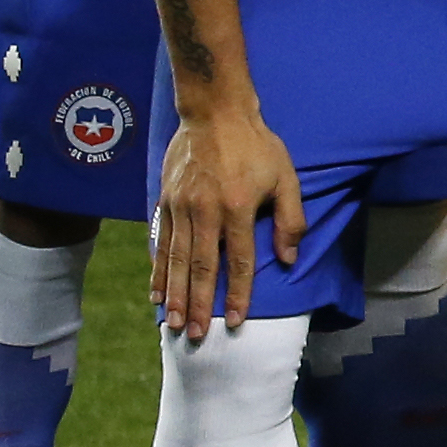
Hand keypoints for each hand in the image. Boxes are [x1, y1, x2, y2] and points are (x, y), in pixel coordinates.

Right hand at [151, 98, 302, 337]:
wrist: (214, 111)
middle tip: (194, 335)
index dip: (237, 294)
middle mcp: (204, 211)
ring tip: (172, 322)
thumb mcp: (286, 177)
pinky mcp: (164, 200)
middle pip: (200, 268)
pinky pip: (160, 241)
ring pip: (175, 259)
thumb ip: (290, 219)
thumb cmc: (256, 145)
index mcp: (236, 208)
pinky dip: (157, 269)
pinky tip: (156, 291)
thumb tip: (290, 258)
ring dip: (174, 294)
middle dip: (198, 305)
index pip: (239, 261)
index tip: (234, 321)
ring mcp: (180, 207)